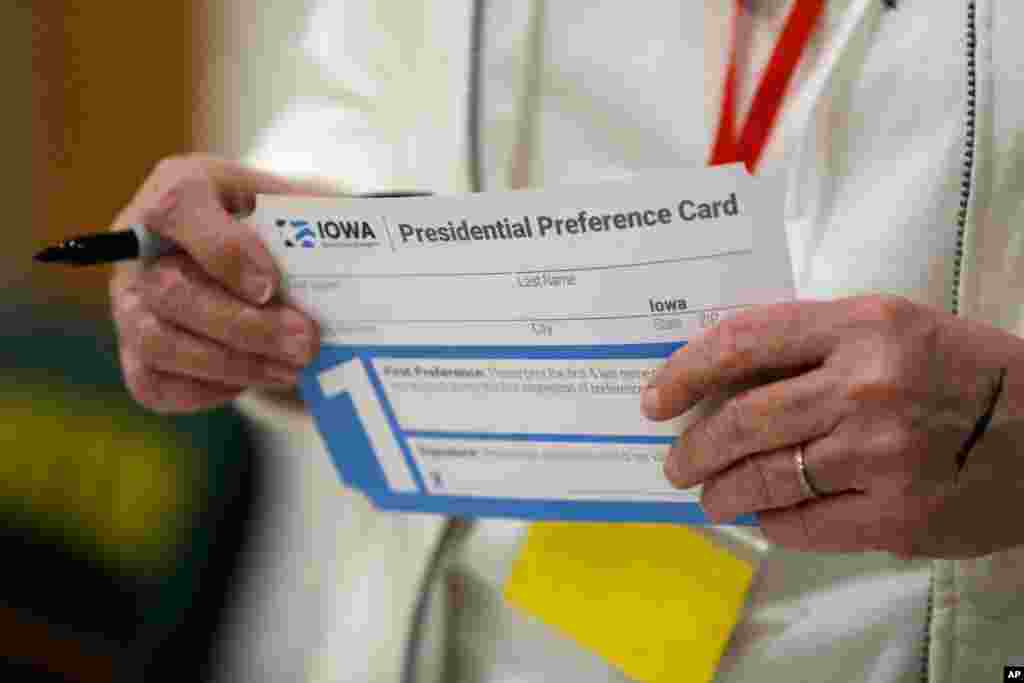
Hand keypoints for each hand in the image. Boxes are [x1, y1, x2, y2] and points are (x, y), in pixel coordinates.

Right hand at [110, 154, 322, 413]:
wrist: (242, 253)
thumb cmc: (270, 225)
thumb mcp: (291, 202)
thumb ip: (313, 219)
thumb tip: (363, 244)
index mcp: (179, 190)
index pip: (178, 211)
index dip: (223, 252)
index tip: (270, 285)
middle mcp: (139, 245)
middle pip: (172, 292)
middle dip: (246, 326)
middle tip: (306, 343)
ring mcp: (128, 301)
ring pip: (160, 344)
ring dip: (234, 364)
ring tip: (291, 368)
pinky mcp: (131, 351)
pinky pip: (155, 384)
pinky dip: (210, 389)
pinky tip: (255, 377)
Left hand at [642, 294, 1022, 558]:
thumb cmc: (964, 371)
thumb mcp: (892, 328)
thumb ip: (813, 344)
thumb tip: (722, 378)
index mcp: (862, 325)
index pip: (743, 342)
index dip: (685, 371)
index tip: (657, 397)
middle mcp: (865, 385)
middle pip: (742, 419)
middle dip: (694, 447)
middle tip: (676, 462)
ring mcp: (881, 454)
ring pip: (763, 477)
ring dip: (719, 491)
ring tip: (707, 495)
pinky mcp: (897, 515)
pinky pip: (802, 523)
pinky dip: (771, 521)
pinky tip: (764, 515)